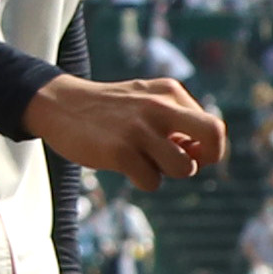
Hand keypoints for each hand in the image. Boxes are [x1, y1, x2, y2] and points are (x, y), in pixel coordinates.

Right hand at [27, 74, 225, 185]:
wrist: (59, 104)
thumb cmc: (110, 111)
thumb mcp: (147, 101)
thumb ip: (177, 122)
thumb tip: (199, 158)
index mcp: (170, 92)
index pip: (213, 128)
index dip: (207, 148)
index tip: (184, 151)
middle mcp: (159, 106)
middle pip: (213, 136)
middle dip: (205, 159)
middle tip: (183, 161)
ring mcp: (139, 128)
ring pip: (184, 168)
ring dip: (166, 172)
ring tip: (143, 160)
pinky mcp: (119, 150)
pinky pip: (151, 181)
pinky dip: (141, 180)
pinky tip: (122, 164)